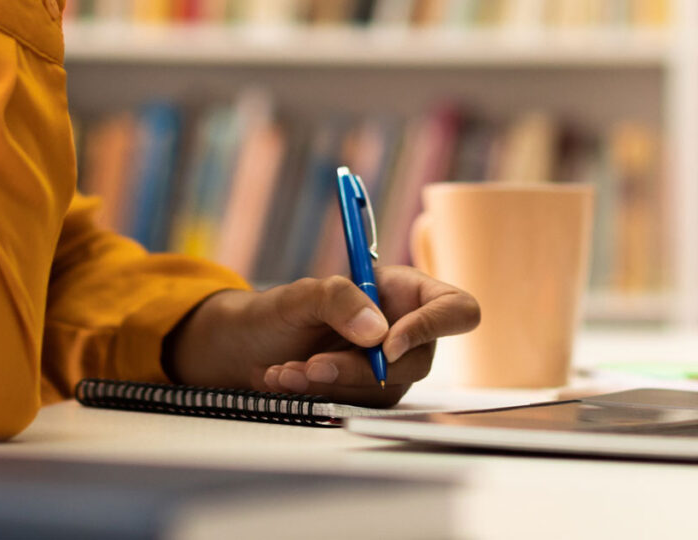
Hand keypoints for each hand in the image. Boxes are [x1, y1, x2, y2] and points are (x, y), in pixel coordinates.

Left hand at [159, 266, 479, 407]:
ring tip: (287, 369)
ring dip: (334, 383)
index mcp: (403, 292)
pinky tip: (286, 380)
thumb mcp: (300, 295)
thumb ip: (338, 299)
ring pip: (386, 389)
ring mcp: (388, 368)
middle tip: (315, 363)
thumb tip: (378, 332)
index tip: (387, 344)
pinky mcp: (365, 397)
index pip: (454, 309)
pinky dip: (321, 395)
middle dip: (362, 367)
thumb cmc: (275, 312)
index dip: (433, 326)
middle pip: (419, 359)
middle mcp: (404, 330)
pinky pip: (358, 405)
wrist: (243, 350)